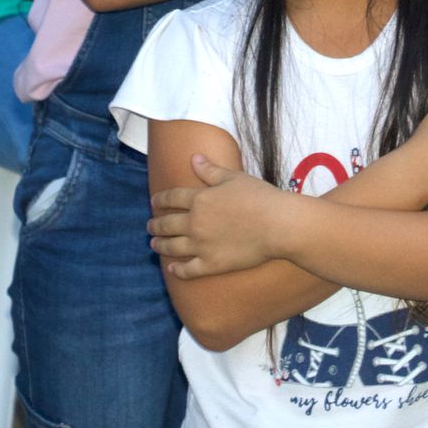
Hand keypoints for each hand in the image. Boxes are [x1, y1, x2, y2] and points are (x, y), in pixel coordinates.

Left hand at [148, 155, 290, 278]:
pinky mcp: (212, 264)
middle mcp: (195, 223)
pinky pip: (188, 270)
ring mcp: (201, 245)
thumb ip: (210, 170)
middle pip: (167, 224)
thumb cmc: (259, 197)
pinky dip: (177, 270)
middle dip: (155, 225)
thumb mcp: (234, 178)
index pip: (172, 198)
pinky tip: (172, 269)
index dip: (160, 199)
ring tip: (154, 245)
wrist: (278, 225)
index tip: (154, 202)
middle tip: (149, 226)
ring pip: (172, 247)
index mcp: (199, 199)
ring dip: (160, 245)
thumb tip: (194, 158)